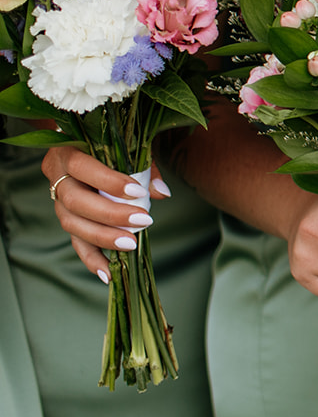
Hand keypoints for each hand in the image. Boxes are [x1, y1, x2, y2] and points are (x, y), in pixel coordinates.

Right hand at [42, 146, 172, 281]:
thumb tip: (161, 193)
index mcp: (68, 151)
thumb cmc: (111, 143)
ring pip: (71, 224)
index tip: (139, 193)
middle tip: (143, 221)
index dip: (109, 182)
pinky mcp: (66, 218)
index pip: (83, 168)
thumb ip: (145, 167)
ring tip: (130, 245)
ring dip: (102, 237)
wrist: (84, 144)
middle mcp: (56, 176)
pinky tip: (108, 273)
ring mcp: (57, 199)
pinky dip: (92, 259)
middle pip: (75, 201)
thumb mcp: (128, 147)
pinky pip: (75, 242)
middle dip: (110, 215)